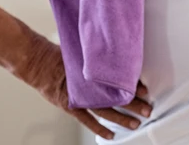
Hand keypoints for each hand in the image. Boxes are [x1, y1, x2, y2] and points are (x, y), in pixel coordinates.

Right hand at [19, 35, 151, 139]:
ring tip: (135, 123)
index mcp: (95, 72)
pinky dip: (99, 128)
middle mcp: (90, 87)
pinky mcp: (71, 106)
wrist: (40, 63)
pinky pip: (87, 120)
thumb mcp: (84, 53)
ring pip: (105, 111)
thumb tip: (120, 54)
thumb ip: (100, 58)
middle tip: (148, 110)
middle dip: (134, 104)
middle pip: (116, 97)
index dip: (133, 86)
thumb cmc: (63, 55)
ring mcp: (80, 98)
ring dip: (121, 118)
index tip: (146, 89)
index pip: (119, 81)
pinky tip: (111, 135)